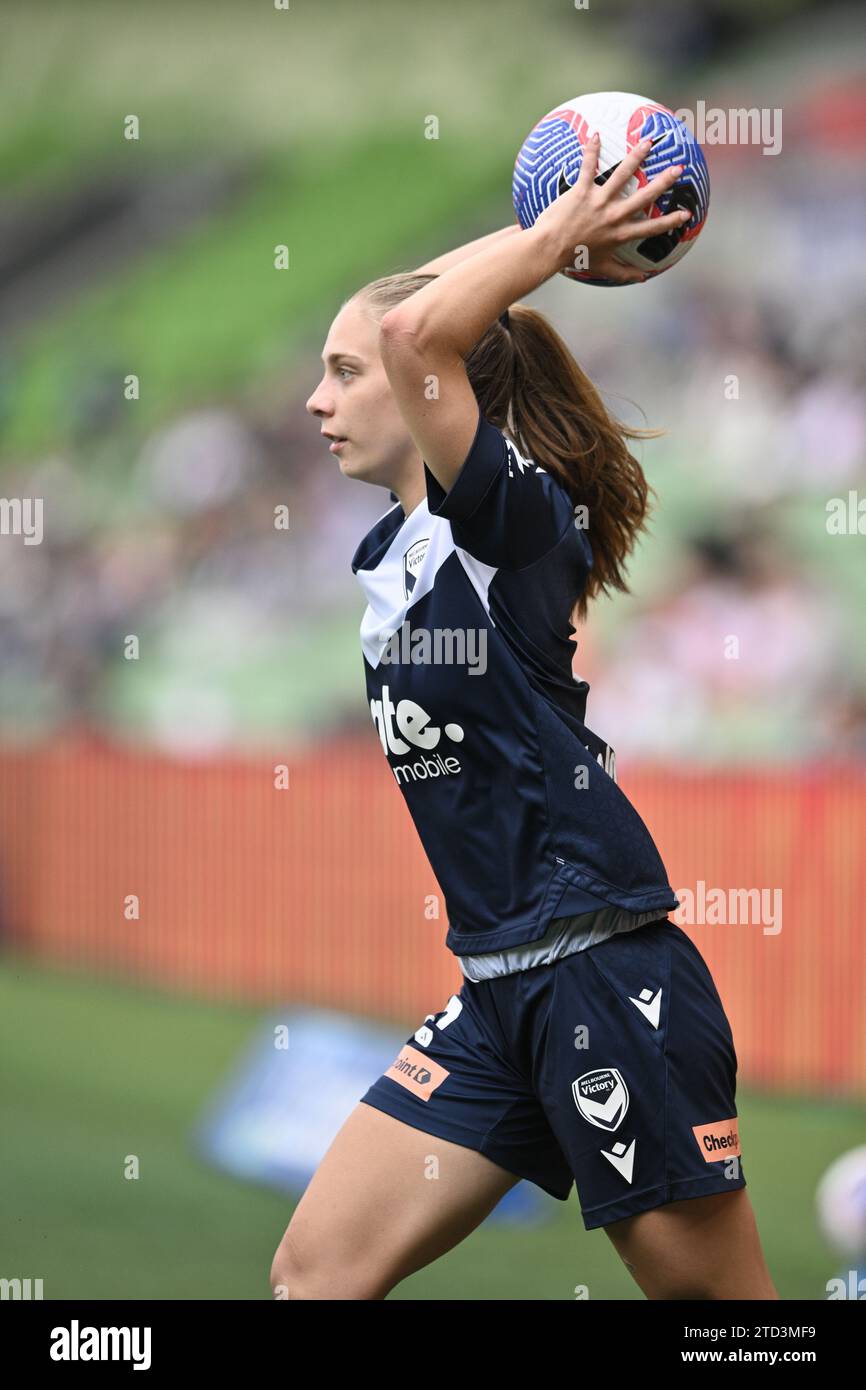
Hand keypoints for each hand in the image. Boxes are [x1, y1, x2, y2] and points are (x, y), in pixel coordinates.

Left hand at [531, 132, 691, 283]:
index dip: (670, 221)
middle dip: (663, 182)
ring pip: (621, 174)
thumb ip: (623, 272)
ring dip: (636, 156)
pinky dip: (592, 150)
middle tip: (678, 169)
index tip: (686, 214)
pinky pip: (588, 166)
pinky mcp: (581, 191)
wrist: (549, 249)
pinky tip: (596, 135)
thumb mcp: (602, 267)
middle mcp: (613, 216)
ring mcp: (598, 201)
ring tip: (648, 142)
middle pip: (644, 196)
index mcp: (620, 234)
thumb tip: (642, 278)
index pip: (652, 228)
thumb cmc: (574, 259)